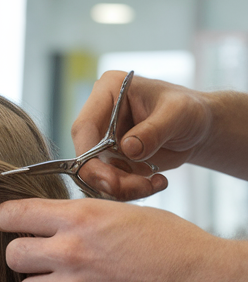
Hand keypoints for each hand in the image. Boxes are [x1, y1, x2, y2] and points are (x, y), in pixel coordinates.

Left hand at [0, 197, 222, 281]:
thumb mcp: (123, 214)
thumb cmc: (171, 243)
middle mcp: (70, 252)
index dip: (6, 219)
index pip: (14, 215)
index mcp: (79, 218)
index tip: (7, 223)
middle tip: (38, 258)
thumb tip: (57, 223)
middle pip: (12, 255)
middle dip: (21, 256)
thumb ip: (83, 219)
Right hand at [72, 71, 212, 198]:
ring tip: (154, 184)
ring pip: (98, 173)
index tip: (108, 179)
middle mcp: (100, 115)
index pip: (84, 126)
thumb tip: (127, 149)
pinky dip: (130, 190)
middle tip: (138, 188)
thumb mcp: (177, 114)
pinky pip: (111, 182)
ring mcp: (103, 140)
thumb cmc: (189, 110)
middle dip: (109, 178)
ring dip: (122, 187)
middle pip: (86, 155)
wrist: (198, 128)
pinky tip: (155, 183)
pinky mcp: (111, 159)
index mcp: (109, 90)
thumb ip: (153, 131)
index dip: (88, 155)